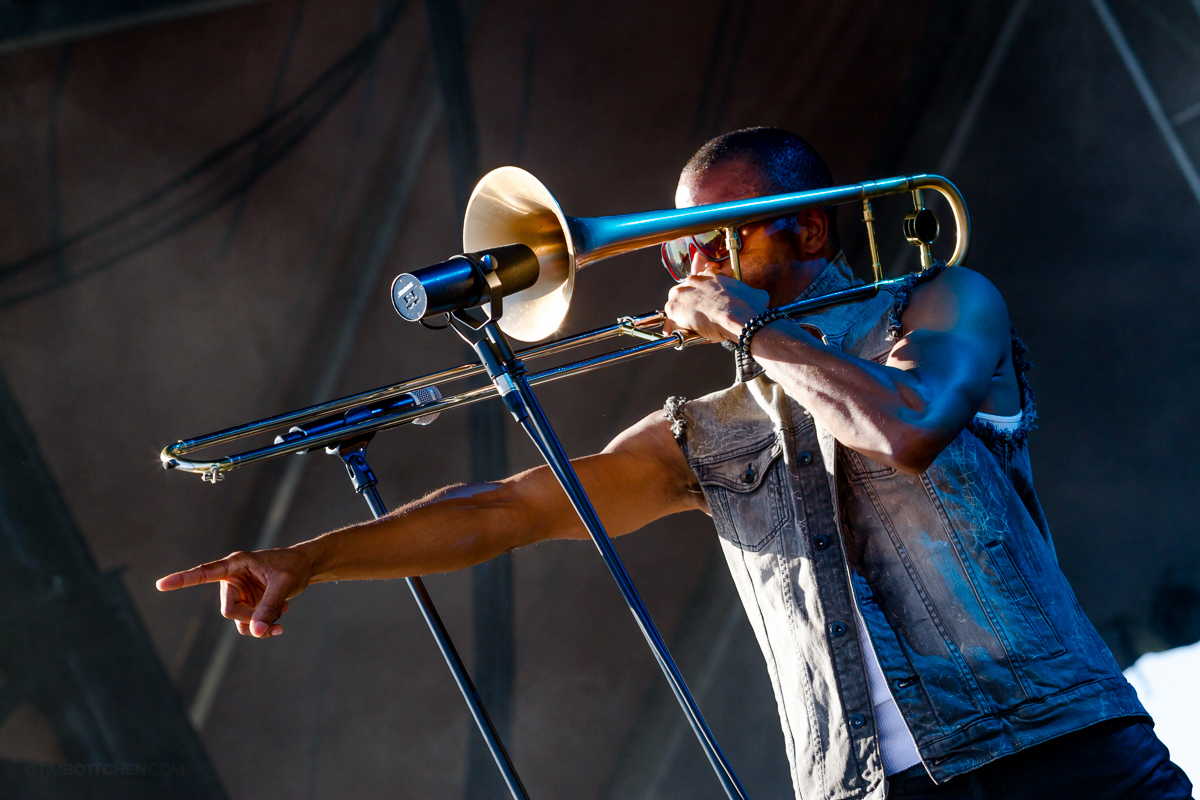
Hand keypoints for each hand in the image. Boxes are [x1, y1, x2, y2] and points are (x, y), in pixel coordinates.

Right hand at [156, 546, 313, 637]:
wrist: (304, 568)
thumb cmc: (292, 567)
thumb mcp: (284, 584)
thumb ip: (269, 607)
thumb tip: (255, 632)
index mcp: (235, 565)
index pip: (204, 573)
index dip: (182, 580)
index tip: (161, 584)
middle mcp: (231, 580)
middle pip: (229, 611)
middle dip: (252, 618)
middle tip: (277, 616)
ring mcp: (238, 595)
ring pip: (239, 623)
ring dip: (261, 625)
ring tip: (284, 612)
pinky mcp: (246, 606)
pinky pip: (249, 625)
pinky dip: (265, 626)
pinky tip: (282, 615)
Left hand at [662, 265, 768, 341]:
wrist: (739, 318)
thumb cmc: (749, 308)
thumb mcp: (756, 295)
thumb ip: (752, 294)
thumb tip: (761, 298)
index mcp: (712, 275)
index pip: (702, 279)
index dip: (703, 294)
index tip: (707, 303)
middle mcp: (695, 279)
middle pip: (686, 292)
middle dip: (691, 305)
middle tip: (699, 318)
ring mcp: (682, 292)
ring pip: (677, 304)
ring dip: (683, 316)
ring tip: (693, 329)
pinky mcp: (674, 307)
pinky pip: (671, 319)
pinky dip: (675, 328)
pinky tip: (684, 336)